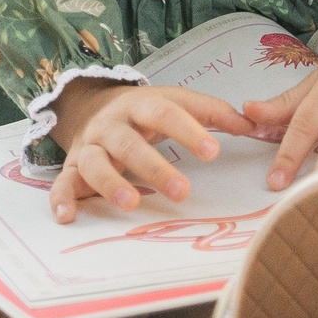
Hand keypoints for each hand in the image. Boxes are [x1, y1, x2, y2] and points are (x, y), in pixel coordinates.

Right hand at [47, 79, 254, 223]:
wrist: (90, 104)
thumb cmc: (144, 111)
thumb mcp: (175, 102)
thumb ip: (212, 113)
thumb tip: (255, 125)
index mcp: (141, 104)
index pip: (166, 113)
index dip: (188, 131)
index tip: (213, 151)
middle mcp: (112, 124)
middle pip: (130, 143)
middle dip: (154, 167)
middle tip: (183, 193)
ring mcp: (91, 145)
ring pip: (97, 163)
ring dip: (111, 183)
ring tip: (131, 203)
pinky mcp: (73, 166)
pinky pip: (63, 182)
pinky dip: (61, 198)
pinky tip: (68, 216)